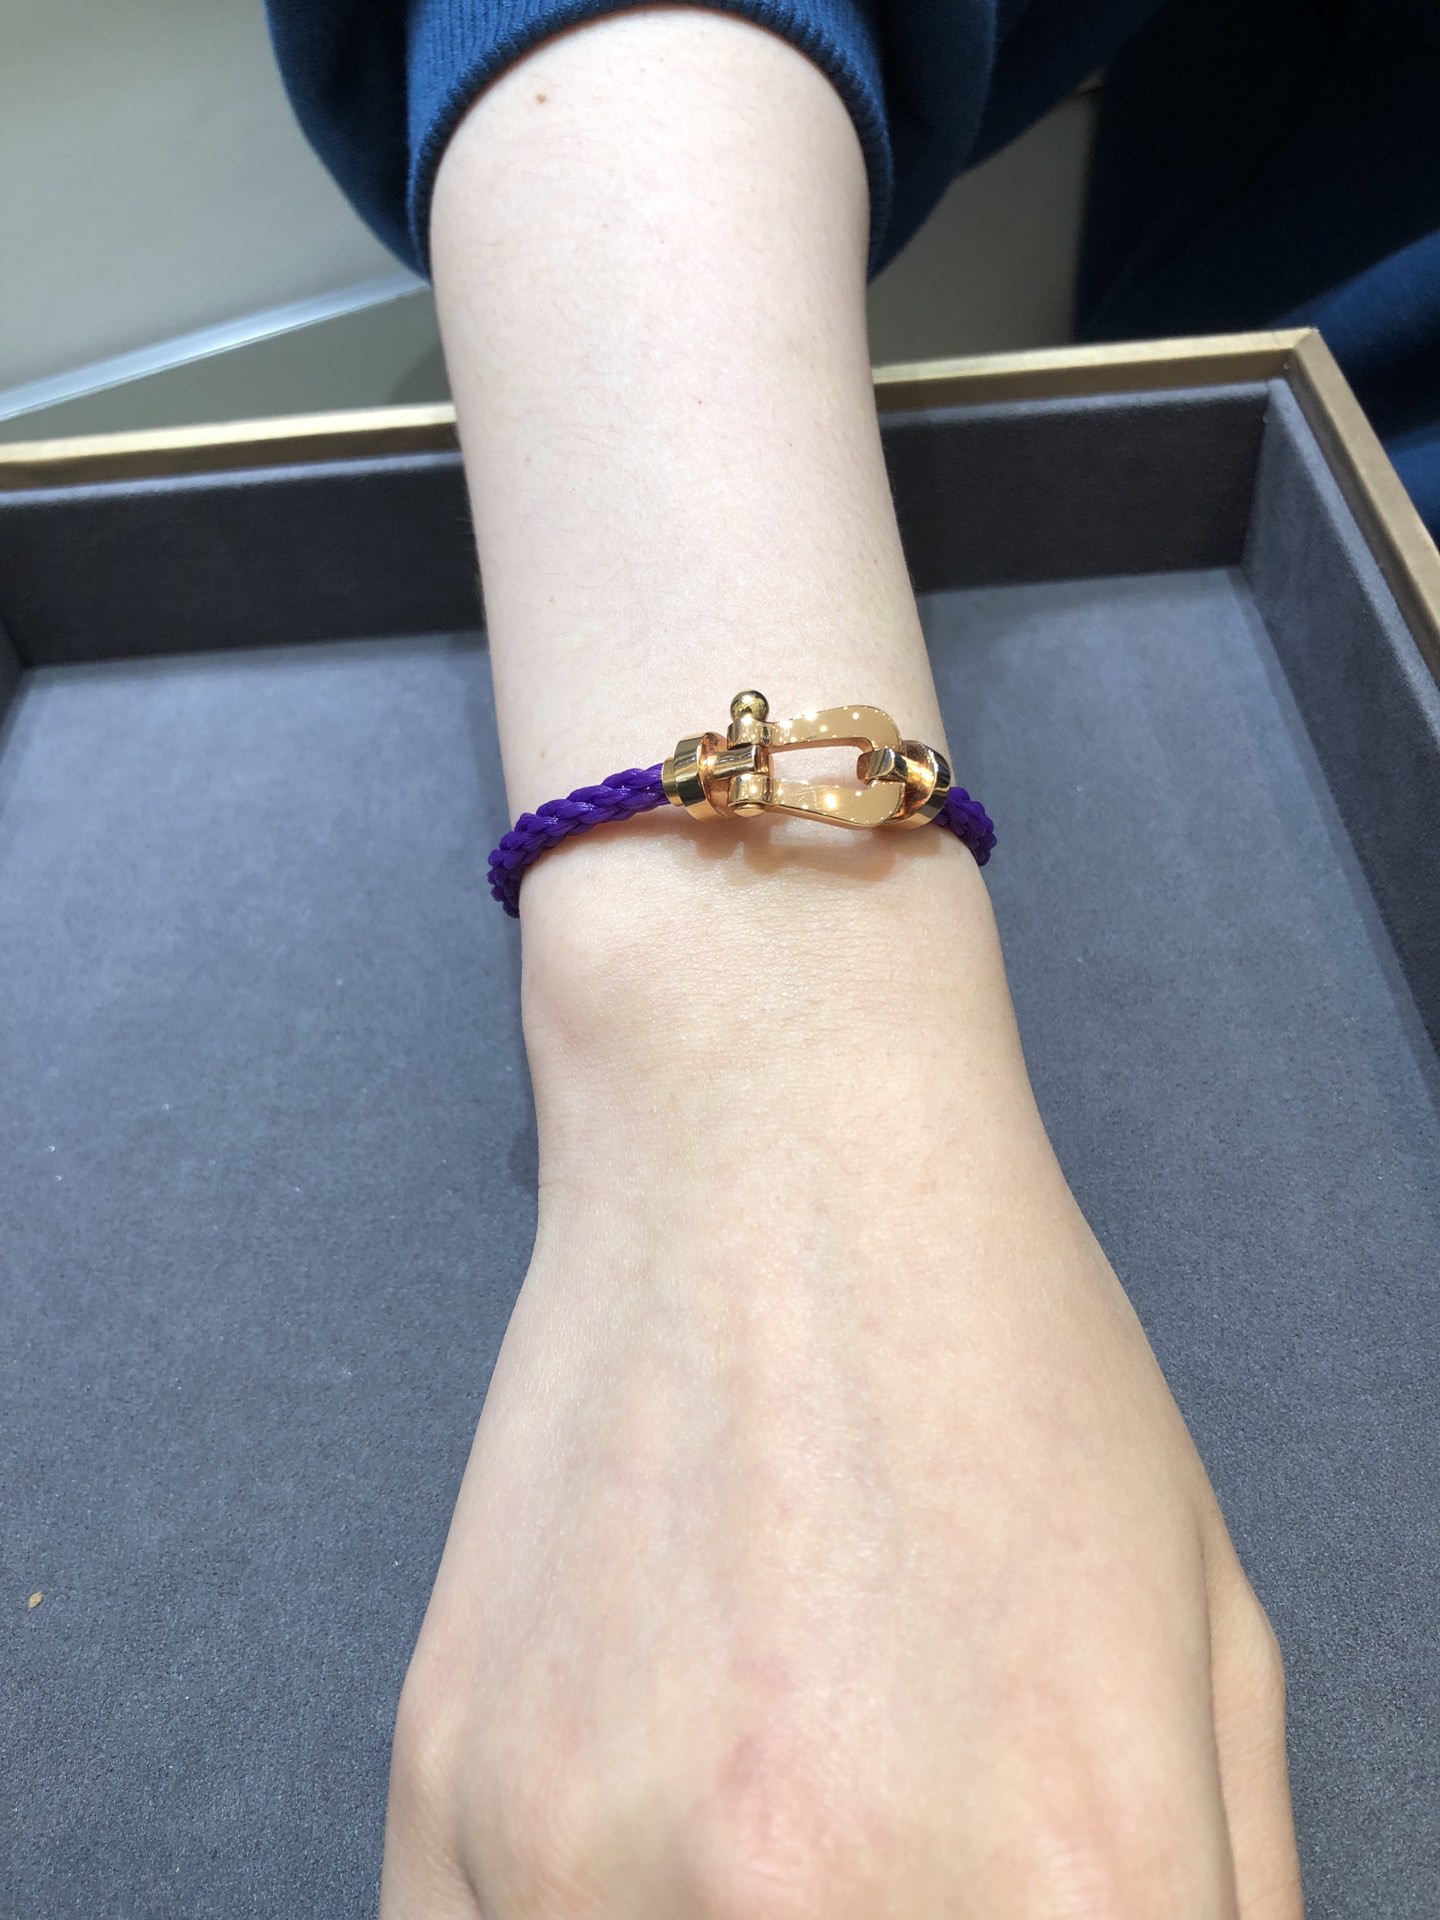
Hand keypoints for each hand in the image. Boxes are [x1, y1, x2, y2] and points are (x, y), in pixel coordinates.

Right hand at [378, 856, 1302, 1916]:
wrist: (773, 1155)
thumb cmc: (1006, 1366)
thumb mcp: (1207, 1653)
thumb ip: (1222, 1909)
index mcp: (1078, 1887)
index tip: (977, 1895)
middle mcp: (817, 1907)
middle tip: (866, 1837)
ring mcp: (596, 1859)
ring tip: (752, 1815)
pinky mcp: (446, 1794)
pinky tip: (633, 1840)